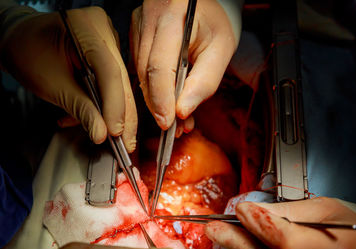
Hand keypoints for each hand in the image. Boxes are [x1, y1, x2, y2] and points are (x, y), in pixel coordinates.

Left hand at [0, 7, 136, 150]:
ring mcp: (107, 40)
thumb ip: (80, 108)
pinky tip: (93, 118)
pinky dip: (104, 104)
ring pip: (119, 84)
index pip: (109, 71)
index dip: (114, 105)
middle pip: (120, 78)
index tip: (114, 132)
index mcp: (85, 27)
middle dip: (122, 115)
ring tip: (110, 136)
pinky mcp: (107, 53)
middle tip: (126, 142)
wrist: (21, 40)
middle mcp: (102, 30)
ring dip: (114, 112)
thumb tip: (102, 132)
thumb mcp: (51, 84)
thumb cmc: (28, 53)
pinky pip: (112, 83)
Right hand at [130, 0, 236, 133]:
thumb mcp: (221, 49)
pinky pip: (139, 69)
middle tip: (176, 128)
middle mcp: (149, 19)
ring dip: (156, 101)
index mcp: (172, 17)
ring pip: (139, 75)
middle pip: (145, 73)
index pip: (159, 66)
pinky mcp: (134, 36)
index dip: (162, 98)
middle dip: (159, 105)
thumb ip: (205, 81)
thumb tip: (183, 111)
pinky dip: (153, 89)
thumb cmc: (214, 23)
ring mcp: (138, 27)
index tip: (168, 123)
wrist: (202, 5)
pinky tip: (167, 101)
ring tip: (176, 119)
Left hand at [205, 197, 355, 248]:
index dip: (259, 223)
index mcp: (338, 247)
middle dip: (237, 241)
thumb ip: (287, 211)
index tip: (241, 208)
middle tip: (214, 227)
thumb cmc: (345, 225)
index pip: (287, 240)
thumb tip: (250, 211)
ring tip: (233, 234)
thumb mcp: (323, 208)